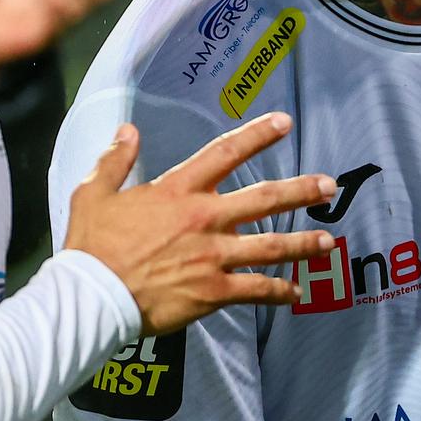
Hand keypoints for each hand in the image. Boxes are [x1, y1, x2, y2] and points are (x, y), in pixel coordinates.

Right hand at [64, 111, 336, 334]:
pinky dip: (279, 292)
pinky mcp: (213, 292)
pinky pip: (256, 290)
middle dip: (301, 191)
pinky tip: (297, 293)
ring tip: (328, 242)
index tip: (284, 123)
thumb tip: (128, 130)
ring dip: (303, 244)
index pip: (225, 153)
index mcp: (177, 191)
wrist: (91, 297)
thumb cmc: (91, 246)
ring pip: (270, 246)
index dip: (257, 135)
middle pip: (263, 199)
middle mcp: (203, 218)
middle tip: (330, 186)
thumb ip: (115, 160)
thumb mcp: (94, 193)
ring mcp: (212, 256)